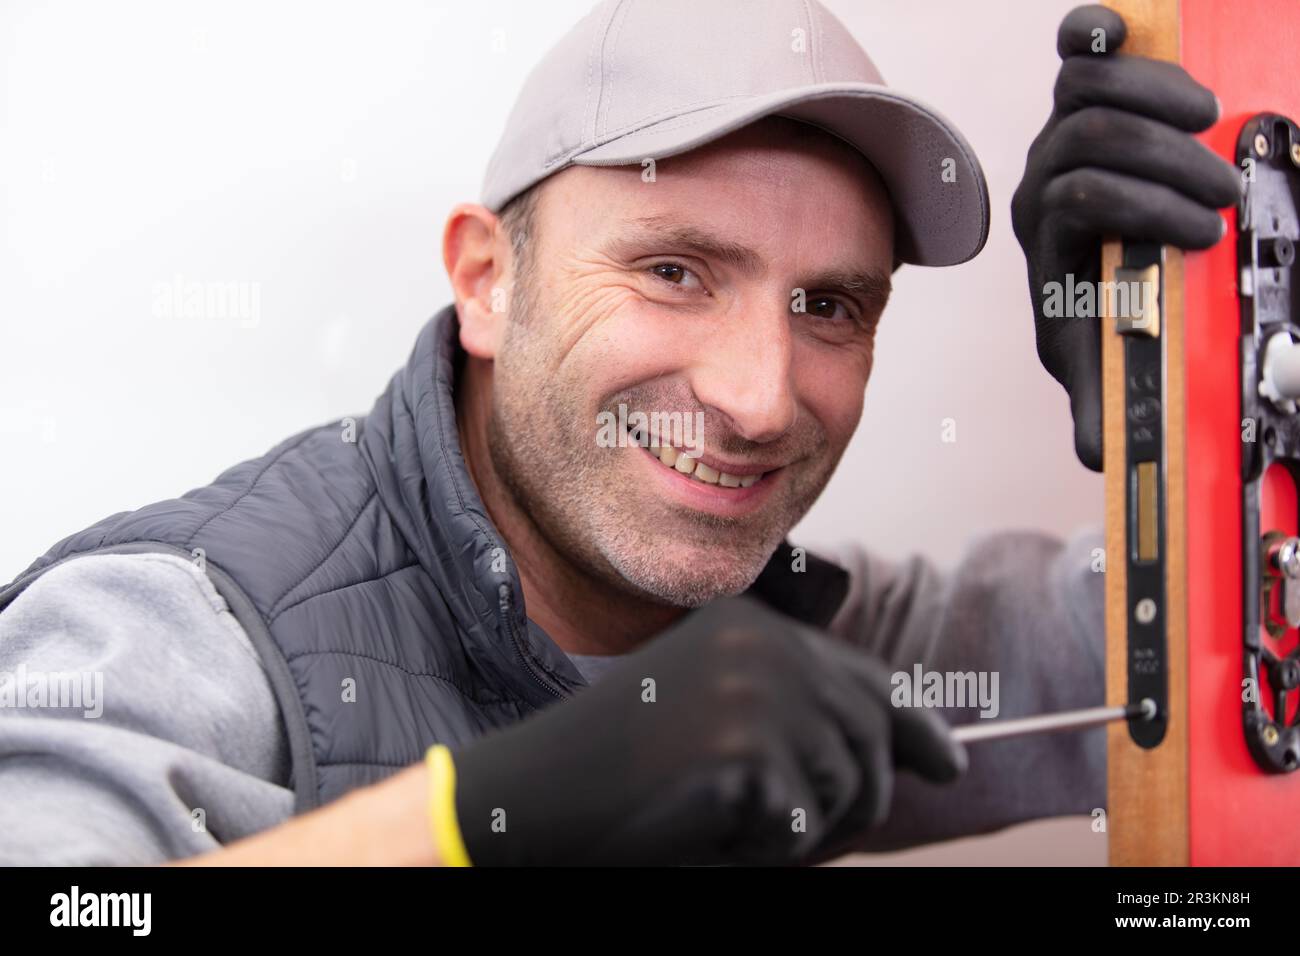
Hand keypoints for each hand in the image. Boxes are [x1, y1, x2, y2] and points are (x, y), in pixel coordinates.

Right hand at [448, 595, 964, 864]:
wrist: (534, 793)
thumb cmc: (621, 767)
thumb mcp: (717, 711)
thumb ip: (800, 711)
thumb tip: (923, 750)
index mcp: (754, 626)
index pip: (868, 679)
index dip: (914, 729)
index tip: (947, 765)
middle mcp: (766, 646)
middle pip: (874, 738)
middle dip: (855, 802)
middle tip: (796, 835)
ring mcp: (758, 694)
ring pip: (847, 789)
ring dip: (803, 830)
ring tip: (726, 818)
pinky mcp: (746, 751)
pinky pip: (799, 828)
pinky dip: (762, 850)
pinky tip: (705, 827)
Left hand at [1011, 4, 1239, 470]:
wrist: (1097, 271)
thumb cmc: (1109, 312)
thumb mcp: (1103, 362)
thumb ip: (1105, 401)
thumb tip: (1100, 456)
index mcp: (1048, 238)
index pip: (1074, 200)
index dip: (1138, 207)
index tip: (1207, 233)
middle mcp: (1046, 180)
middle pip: (1086, 141)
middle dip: (1162, 161)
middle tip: (1224, 188)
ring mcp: (1062, 135)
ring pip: (1084, 89)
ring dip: (1152, 93)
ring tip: (1208, 112)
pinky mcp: (1086, 101)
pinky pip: (1078, 53)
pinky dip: (1099, 35)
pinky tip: (1128, 32)